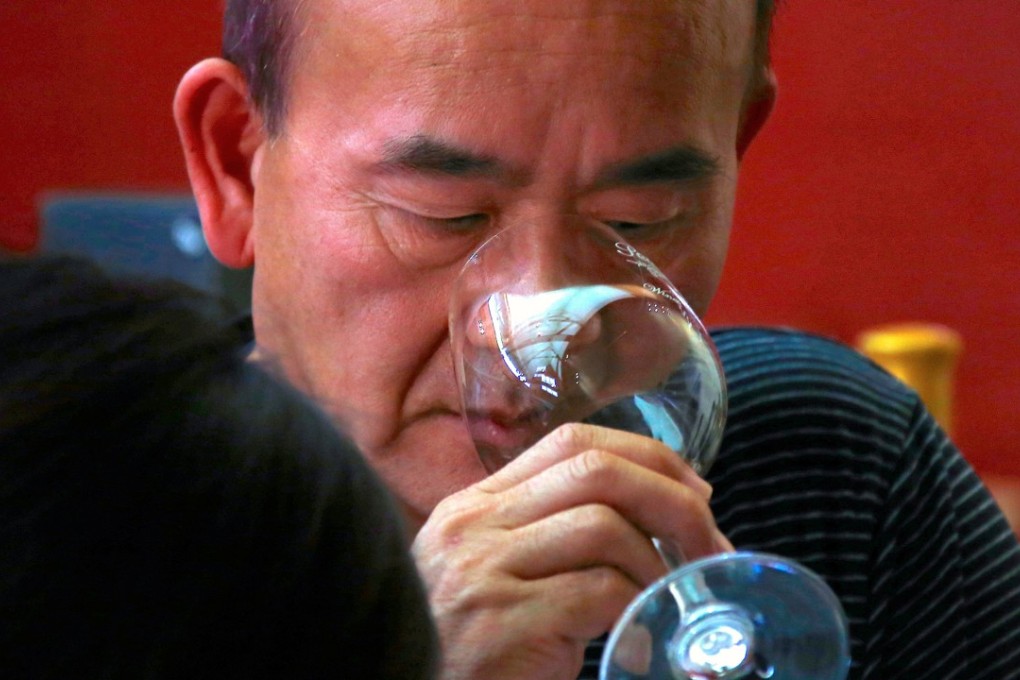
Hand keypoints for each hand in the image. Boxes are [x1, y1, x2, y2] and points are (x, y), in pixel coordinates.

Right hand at [411, 423, 732, 679]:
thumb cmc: (463, 647)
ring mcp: (483, 571)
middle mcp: (473, 525)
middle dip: (671, 500)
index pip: (571, 441)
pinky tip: (639, 630)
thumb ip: (542, 538)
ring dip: (658, 563)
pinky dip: (637, 605)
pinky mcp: (502, 623)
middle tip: (709, 543)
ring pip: (604, 527)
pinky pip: (598, 591)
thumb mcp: (490, 574)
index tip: (693, 489)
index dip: (647, 455)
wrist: (399, 678)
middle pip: (596, 471)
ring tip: (669, 597)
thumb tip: (644, 520)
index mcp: (475, 505)